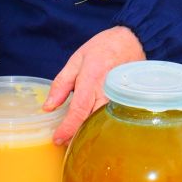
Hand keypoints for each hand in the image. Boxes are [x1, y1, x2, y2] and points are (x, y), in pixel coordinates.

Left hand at [44, 27, 146, 143]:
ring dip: (88, 132)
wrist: (133, 41)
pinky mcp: (127, 101)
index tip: (56, 139)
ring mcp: (119, 97)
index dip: (67, 128)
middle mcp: (107, 90)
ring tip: (76, 135)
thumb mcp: (76, 59)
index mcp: (91, 78)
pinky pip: (113, 118)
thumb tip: (48, 107)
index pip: (78, 111)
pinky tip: (93, 127)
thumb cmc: (103, 48)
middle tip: (64, 140)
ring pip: (103, 123)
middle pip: (91, 121)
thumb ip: (61, 84)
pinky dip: (101, 125)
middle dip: (76, 134)